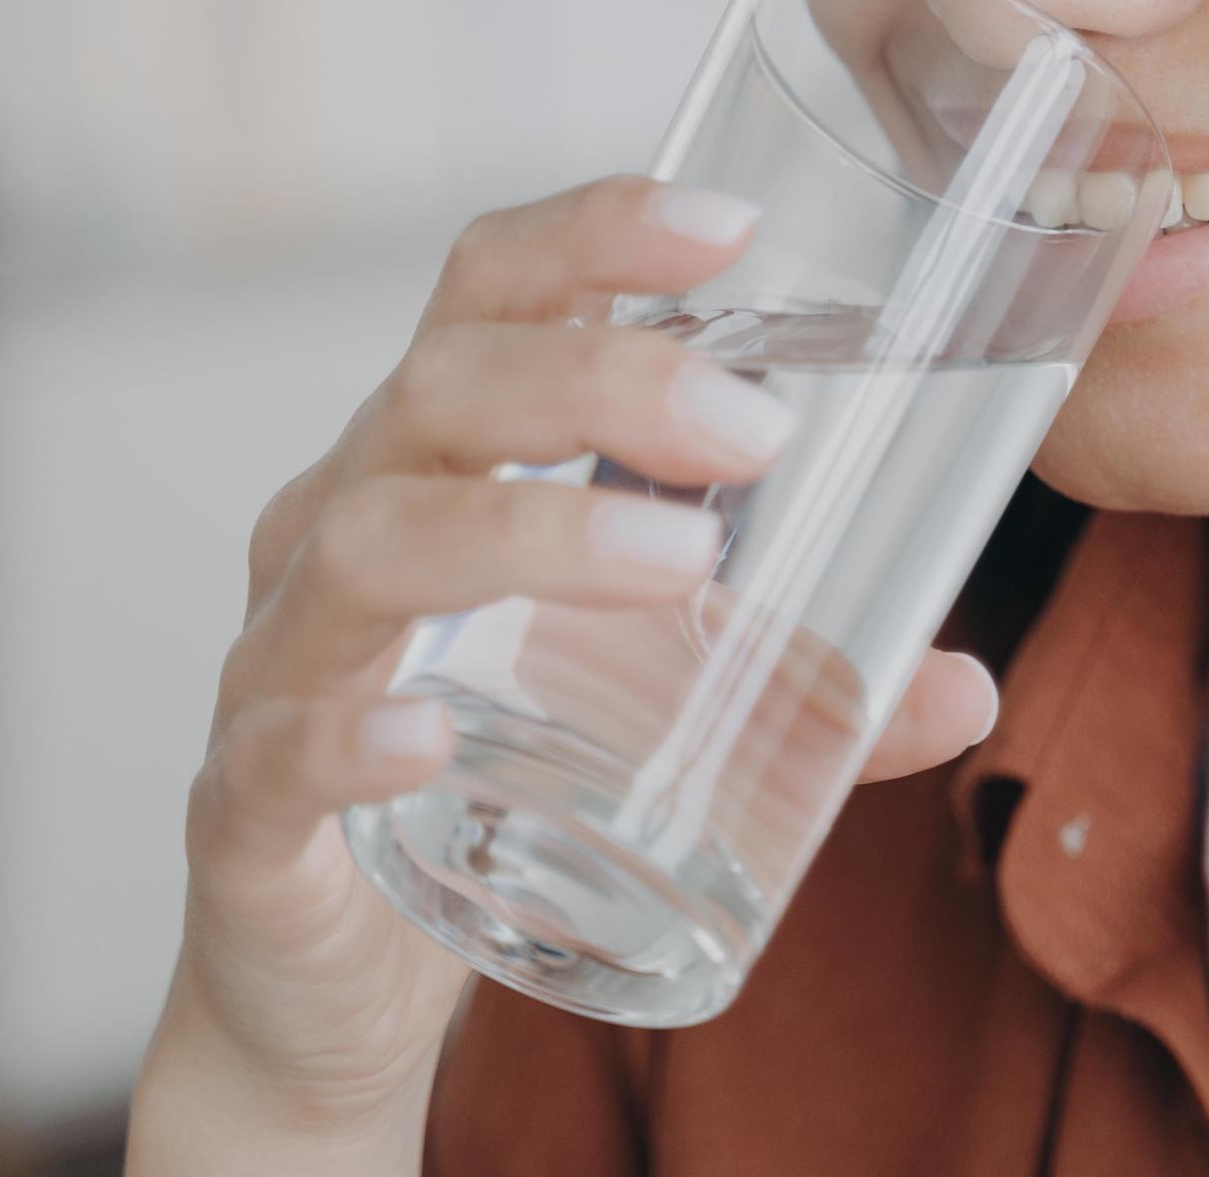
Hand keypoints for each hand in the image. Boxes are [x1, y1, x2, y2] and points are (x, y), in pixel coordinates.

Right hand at [128, 176, 1003, 1169]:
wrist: (320, 983)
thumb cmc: (482, 779)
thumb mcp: (643, 706)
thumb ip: (798, 691)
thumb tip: (964, 688)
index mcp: (433, 460)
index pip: (489, 292)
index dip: (591, 235)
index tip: (730, 226)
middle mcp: (341, 523)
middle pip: (441, 388)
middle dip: (600, 380)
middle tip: (757, 431)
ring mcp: (282, 658)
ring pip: (369, 542)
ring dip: (528, 533)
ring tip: (678, 559)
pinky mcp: (245, 806)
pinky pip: (277, 746)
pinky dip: (352, 733)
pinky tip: (430, 739)